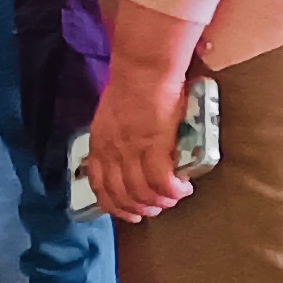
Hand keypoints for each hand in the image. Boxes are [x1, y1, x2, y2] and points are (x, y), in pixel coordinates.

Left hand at [80, 54, 190, 223]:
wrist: (143, 69)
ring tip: (172, 198)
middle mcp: (112, 151)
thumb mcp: (112, 115)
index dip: (113, 205)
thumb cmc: (132, 84)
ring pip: (141, 192)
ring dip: (159, 202)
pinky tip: (183, 187)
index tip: (127, 213)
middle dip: (139, 209)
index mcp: (100, 143)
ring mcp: (131, 150)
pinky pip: (162, 181)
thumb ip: (115, 136)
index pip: (99, 185)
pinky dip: (173, 190)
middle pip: (121, 195)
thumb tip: (128, 152)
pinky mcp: (153, 146)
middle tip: (155, 209)